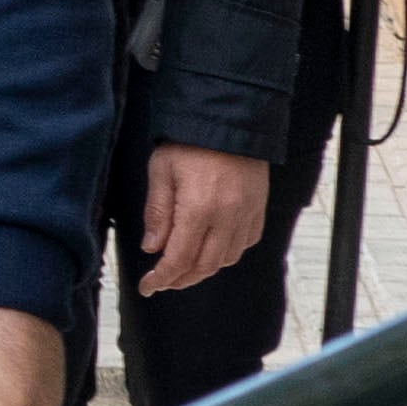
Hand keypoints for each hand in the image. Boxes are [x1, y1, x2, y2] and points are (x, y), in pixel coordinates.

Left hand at [139, 141, 270, 294]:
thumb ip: (157, 212)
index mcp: (199, 208)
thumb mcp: (161, 171)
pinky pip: (247, 242)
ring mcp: (247, 213)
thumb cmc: (190, 142)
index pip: (179, 258)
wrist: (231, 118)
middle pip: (206, 265)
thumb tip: (153, 247)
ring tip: (184, 270)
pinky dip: (228, 253)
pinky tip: (213, 251)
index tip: (148, 287)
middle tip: (163, 283)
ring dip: (205, 269)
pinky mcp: (259, 207)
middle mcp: (228, 216)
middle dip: (182, 280)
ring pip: (228, 258)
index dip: (162, 278)